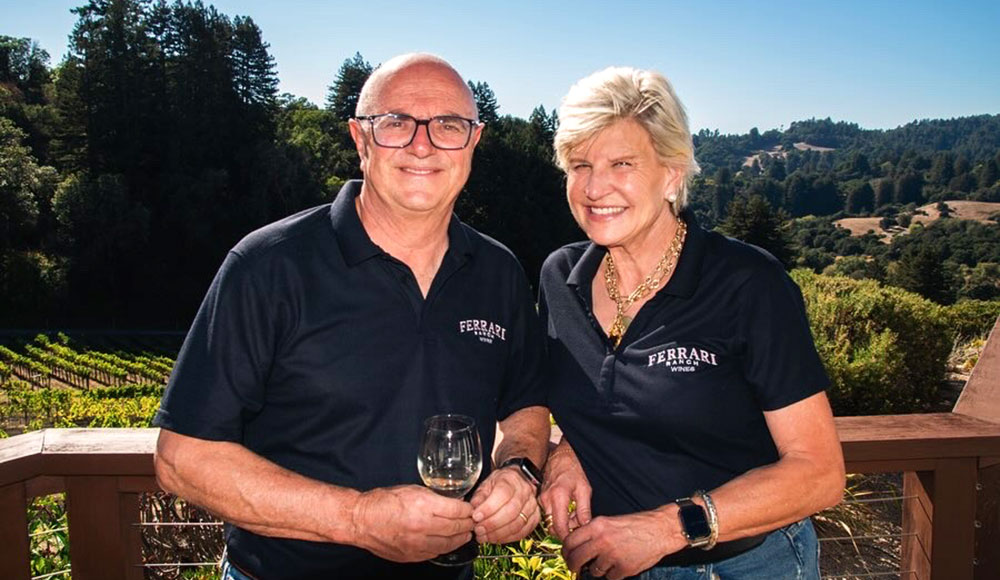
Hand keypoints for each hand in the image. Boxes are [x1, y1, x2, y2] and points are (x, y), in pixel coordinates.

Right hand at [350, 485, 473, 561]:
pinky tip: (448, 542)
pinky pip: (435, 553)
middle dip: (467, 525)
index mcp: (423, 505)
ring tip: (465, 534)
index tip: (470, 509)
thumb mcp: (412, 490)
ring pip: (448, 544)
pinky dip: (444, 547)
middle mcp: (422, 526)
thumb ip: (434, 496)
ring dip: (460, 539)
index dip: (467, 510)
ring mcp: (417, 543)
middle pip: (456, 528)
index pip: (457, 510)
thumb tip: (453, 501)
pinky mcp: (411, 555)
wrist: (361, 520)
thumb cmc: (383, 502)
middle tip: (472, 522)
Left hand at [468, 465, 538, 543]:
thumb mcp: (486, 484)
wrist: (518, 482)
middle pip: (511, 511)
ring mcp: (531, 505)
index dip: (489, 508)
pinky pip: (523, 532)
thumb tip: (473, 510)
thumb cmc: (501, 483)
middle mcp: (524, 491)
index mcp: (510, 479)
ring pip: (517, 523)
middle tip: (479, 530)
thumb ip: (479, 497)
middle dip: (492, 524)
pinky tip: (496, 538)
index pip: (502, 494)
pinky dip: (508, 538)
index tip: (476, 517)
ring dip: (499, 533)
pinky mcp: (534, 518)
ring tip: (484, 536)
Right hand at [538, 440, 591, 539]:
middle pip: (552, 527)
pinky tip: (566, 508)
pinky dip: (557, 516)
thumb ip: (584, 510)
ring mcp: (541, 500)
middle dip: (565, 530)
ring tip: (573, 513)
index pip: (559, 527)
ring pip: (549, 521)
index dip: (567, 537)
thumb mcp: (584, 489)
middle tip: (577, 524)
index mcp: (558, 497)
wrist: (560, 457)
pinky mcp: (540, 499)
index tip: (575, 538)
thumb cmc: (573, 470)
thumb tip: (585, 526)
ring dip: (561, 523)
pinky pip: (547, 514)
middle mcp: (546, 500)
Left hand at [561, 509, 685, 579]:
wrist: (660, 530)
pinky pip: (610, 577)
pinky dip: (613, 573)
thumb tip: (577, 544)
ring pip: (594, 571)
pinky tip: (619, 564)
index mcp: (597, 526)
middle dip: (573, 565)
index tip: (567, 555)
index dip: (566, 550)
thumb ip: (593, 531)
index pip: (570, 541)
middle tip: (575, 567)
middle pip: (577, 558)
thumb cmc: (637, 524)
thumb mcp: (610, 521)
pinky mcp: (624, 568)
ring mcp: (613, 556)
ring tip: (607, 561)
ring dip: (597, 569)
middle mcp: (602, 541)